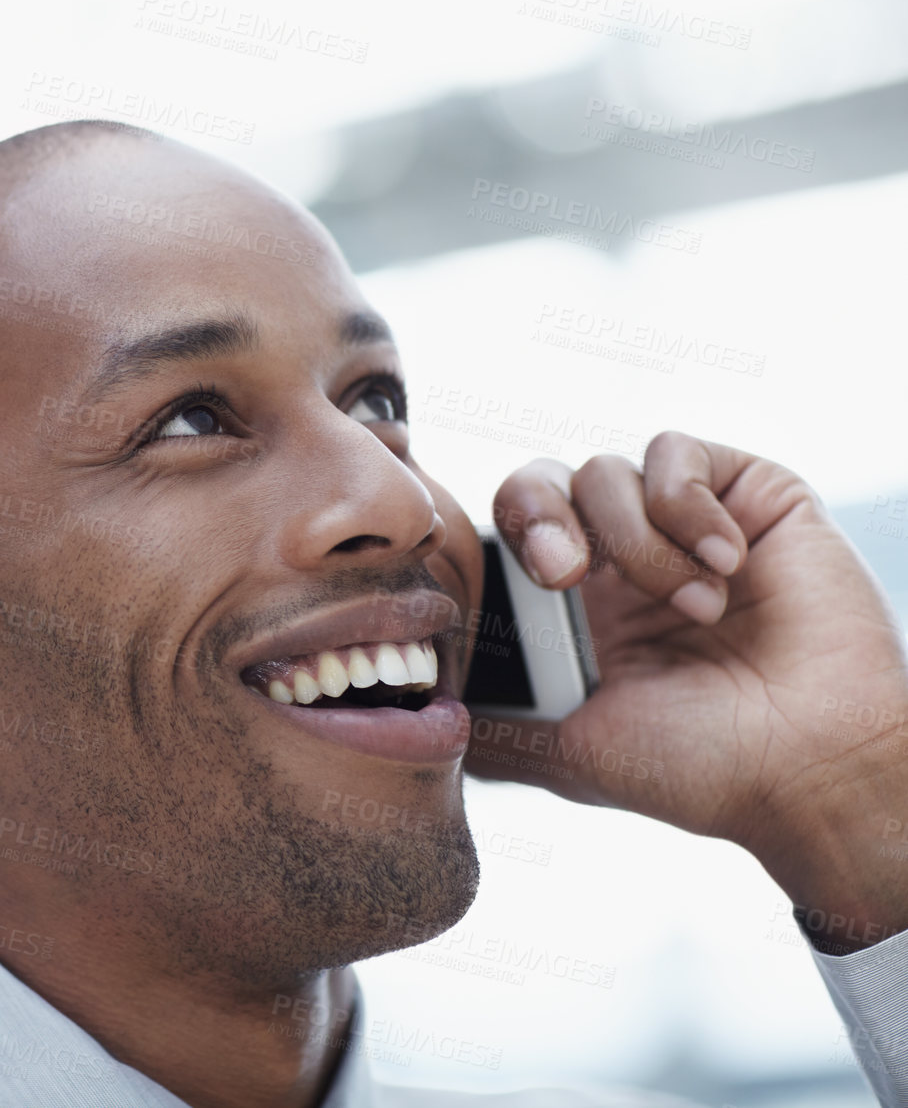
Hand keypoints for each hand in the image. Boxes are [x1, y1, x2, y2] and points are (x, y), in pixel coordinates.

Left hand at [467, 432, 907, 951]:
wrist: (810, 770)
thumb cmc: (698, 768)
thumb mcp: (568, 752)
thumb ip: (494, 728)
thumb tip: (415, 718)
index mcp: (574, 609)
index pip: (506, 535)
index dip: (500, 543)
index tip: (524, 590)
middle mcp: (621, 559)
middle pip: (540, 484)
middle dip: (541, 521)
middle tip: (568, 576)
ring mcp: (683, 524)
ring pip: (605, 472)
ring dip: (639, 541)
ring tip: (695, 607)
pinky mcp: (747, 495)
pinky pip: (677, 454)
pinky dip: (688, 506)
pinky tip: (726, 567)